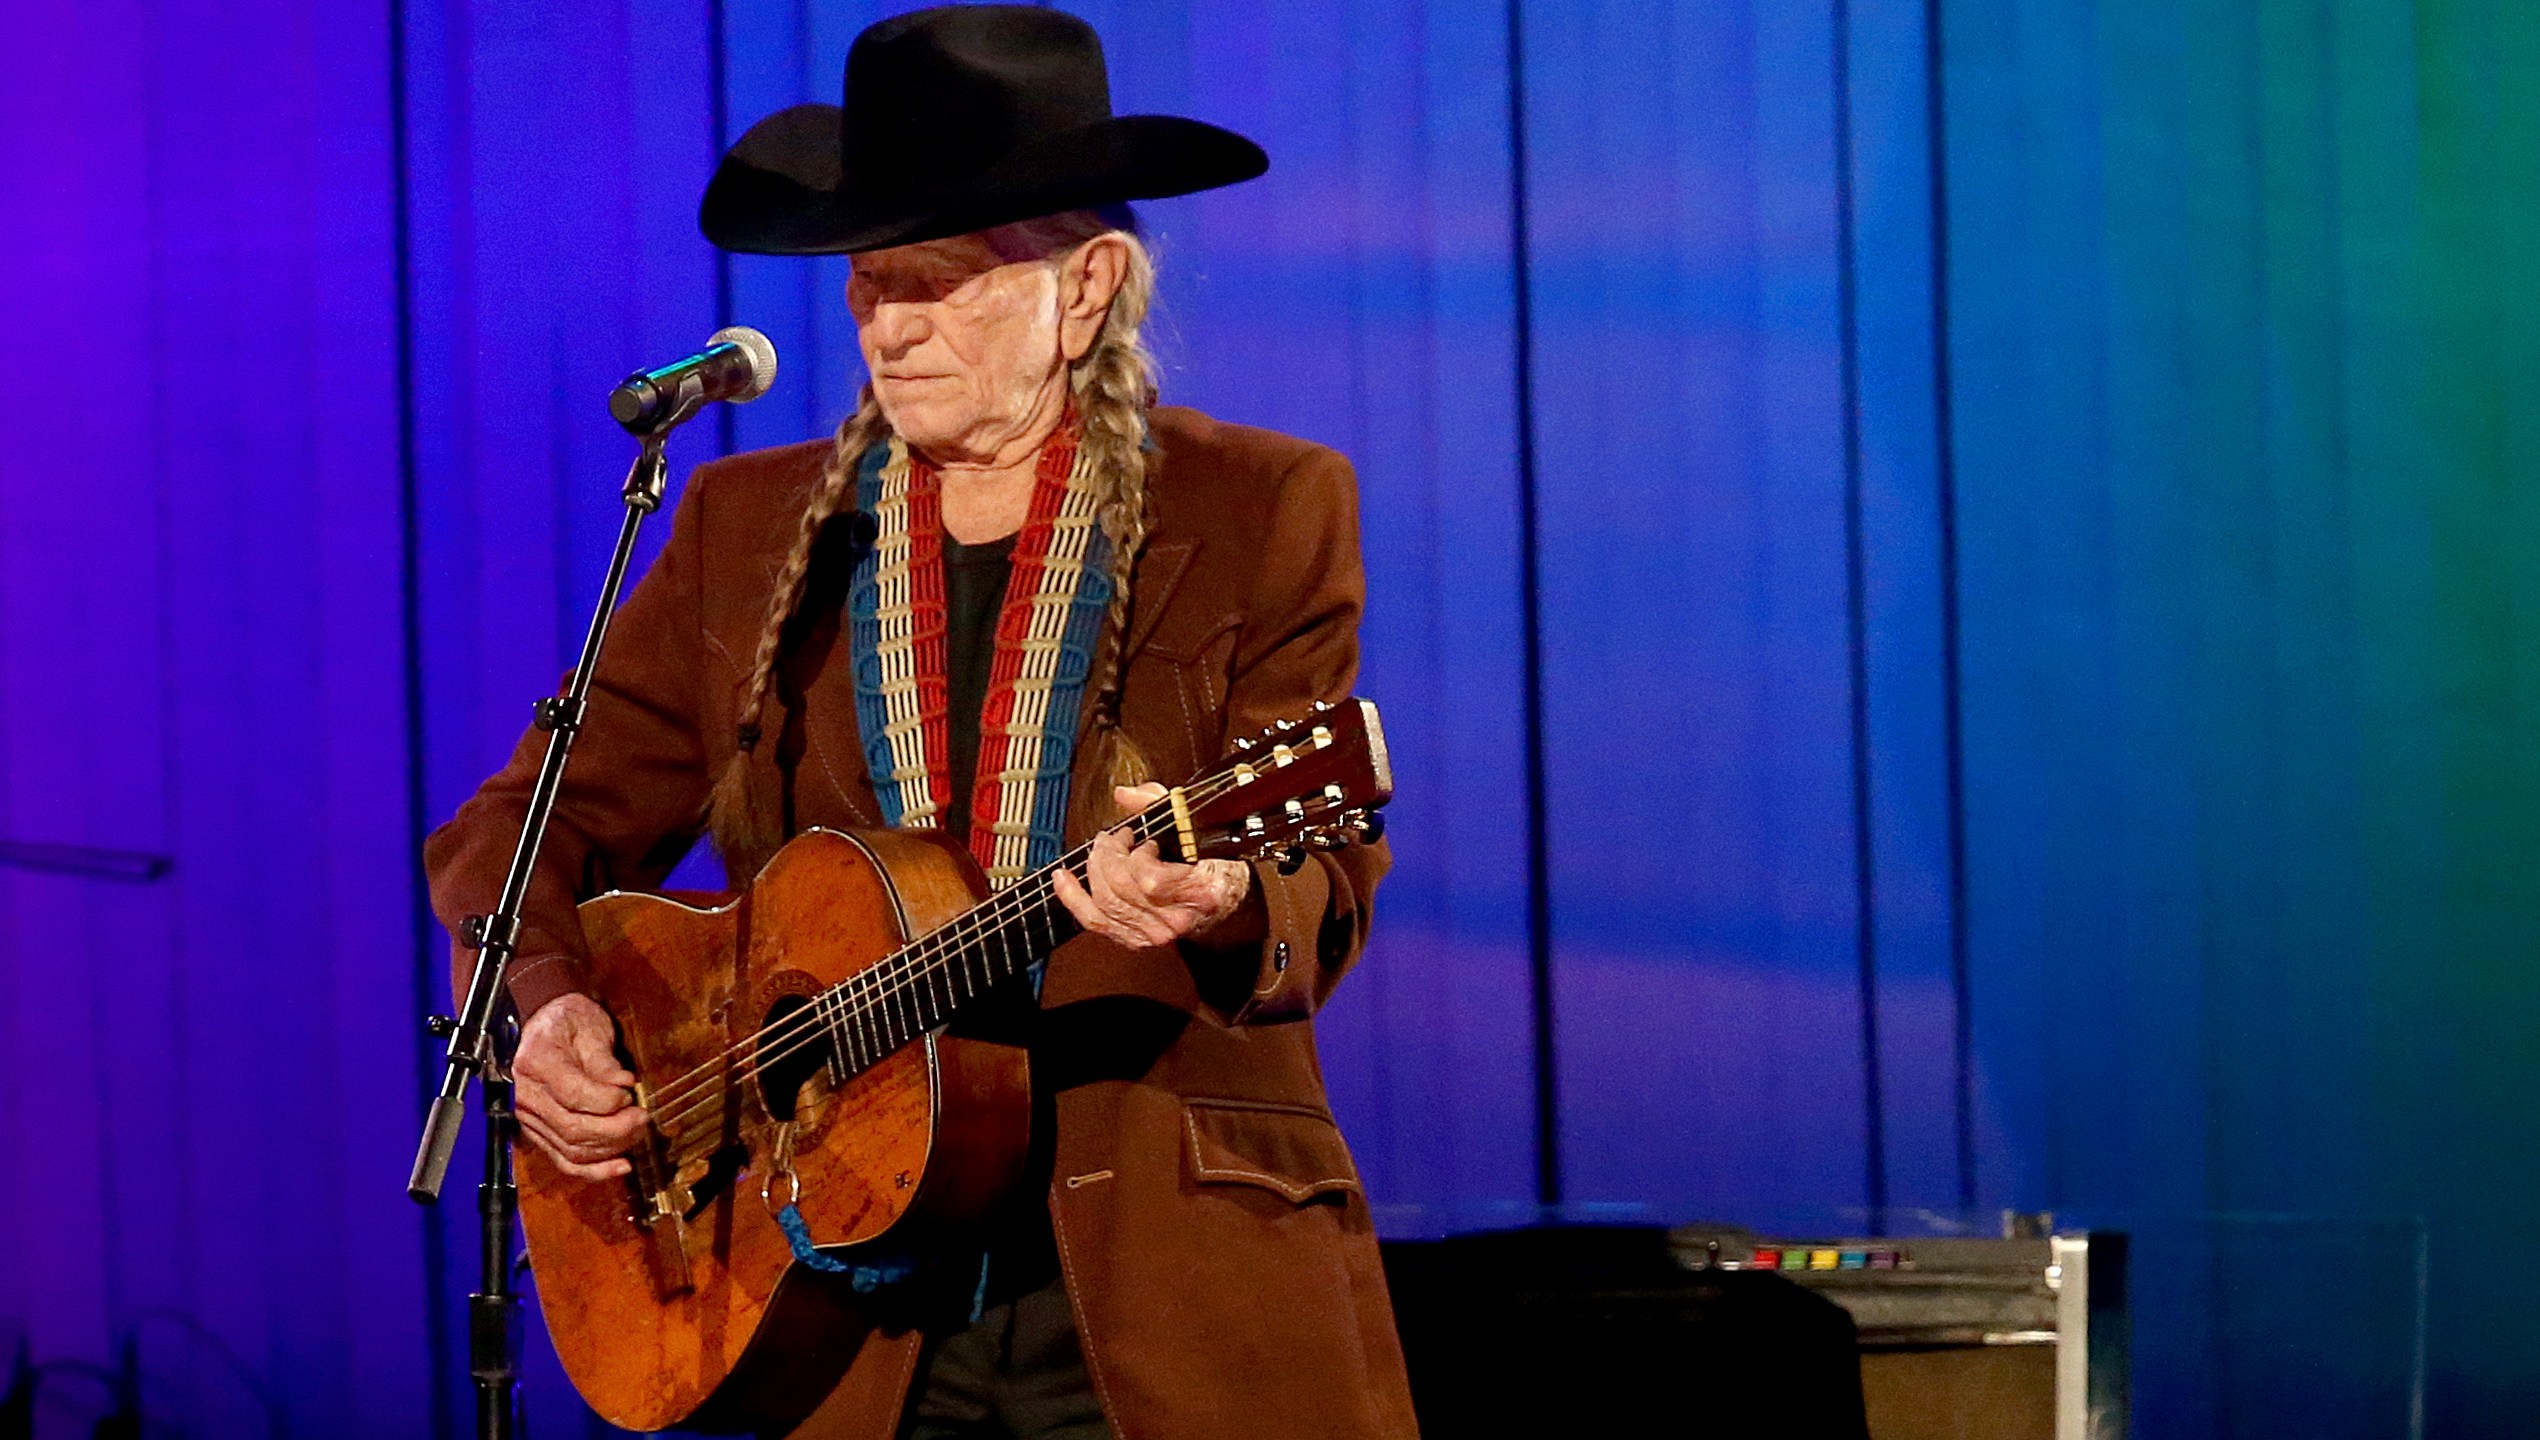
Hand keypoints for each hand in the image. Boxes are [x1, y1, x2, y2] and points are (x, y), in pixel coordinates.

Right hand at [511, 992, 647, 1181]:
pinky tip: (620, 1166)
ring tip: (637, 1133)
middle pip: (573, 1128)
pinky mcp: (539, 1133)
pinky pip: (564, 1161)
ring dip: (611, 1148)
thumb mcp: (588, 1025)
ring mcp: (529, 1118)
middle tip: (642, 1117)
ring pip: (572, 1149)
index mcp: (536, 1062)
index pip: (574, 1095)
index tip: (630, 1093)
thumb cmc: (566, 1021)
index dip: (609, 1101)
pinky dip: (593, 1170)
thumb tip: (622, 1084)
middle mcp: (526, 1095)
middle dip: (616, 1129)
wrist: (541, 1025)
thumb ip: (602, 1058)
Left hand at [1051, 783, 1252, 947]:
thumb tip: (1124, 794)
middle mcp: (1176, 920)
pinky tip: (1062, 879)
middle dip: (1107, 856)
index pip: (1151, 880)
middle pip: (1120, 889)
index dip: (1136, 855)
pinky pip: (1095, 922)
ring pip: (1105, 904)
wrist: (1228, 904)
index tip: (1140, 838)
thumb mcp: (1195, 827)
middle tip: (1112, 838)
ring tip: (1101, 851)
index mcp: (1200, 892)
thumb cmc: (1213, 863)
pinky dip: (1073, 898)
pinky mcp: (1137, 940)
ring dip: (1094, 870)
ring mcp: (1156, 934)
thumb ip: (1160, 804)